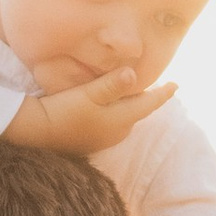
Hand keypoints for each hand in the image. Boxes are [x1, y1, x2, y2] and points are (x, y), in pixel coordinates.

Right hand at [5, 63, 174, 158]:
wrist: (38, 133)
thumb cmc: (64, 110)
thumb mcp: (88, 94)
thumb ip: (112, 84)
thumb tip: (134, 74)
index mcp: (121, 119)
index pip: (148, 104)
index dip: (163, 94)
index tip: (177, 85)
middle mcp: (118, 133)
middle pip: (138, 111)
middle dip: (147, 99)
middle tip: (157, 87)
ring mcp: (105, 139)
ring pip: (125, 118)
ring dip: (131, 106)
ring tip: (135, 94)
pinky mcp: (92, 141)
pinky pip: (113, 124)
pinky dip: (117, 113)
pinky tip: (111, 107)